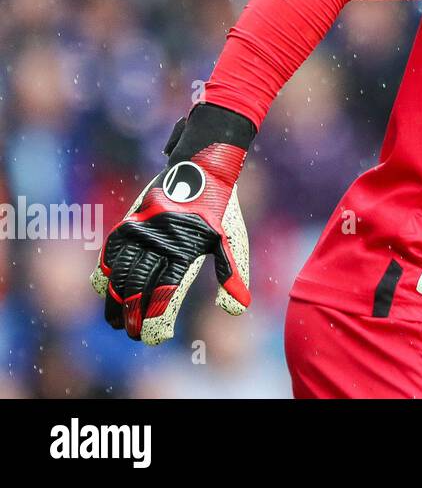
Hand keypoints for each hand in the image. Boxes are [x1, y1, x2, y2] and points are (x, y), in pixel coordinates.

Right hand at [91, 103, 255, 343]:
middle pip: (138, 289)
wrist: (202, 165)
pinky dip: (105, 271)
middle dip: (134, 317)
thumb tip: (235, 312)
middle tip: (135, 335)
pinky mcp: (130, 220)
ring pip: (120, 274)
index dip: (158, 318)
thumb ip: (233, 275)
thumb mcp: (233, 240)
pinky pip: (111, 250)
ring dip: (115, 301)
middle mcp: (161, 241)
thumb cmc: (222, 208)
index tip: (156, 338)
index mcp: (188, 248)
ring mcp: (142, 230)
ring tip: (117, 322)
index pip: (166, 293)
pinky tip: (104, 288)